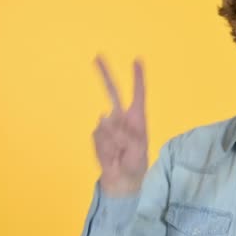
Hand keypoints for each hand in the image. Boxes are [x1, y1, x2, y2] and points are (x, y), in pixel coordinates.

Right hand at [93, 56, 147, 196]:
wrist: (122, 178)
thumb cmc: (136, 161)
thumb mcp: (138, 149)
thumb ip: (125, 134)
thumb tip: (105, 117)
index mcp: (137, 117)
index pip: (138, 94)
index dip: (138, 78)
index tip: (137, 61)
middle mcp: (122, 117)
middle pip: (113, 92)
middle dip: (105, 74)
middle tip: (97, 56)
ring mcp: (108, 125)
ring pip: (106, 125)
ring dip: (113, 141)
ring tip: (120, 153)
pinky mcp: (97, 135)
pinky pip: (98, 137)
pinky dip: (105, 147)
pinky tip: (111, 154)